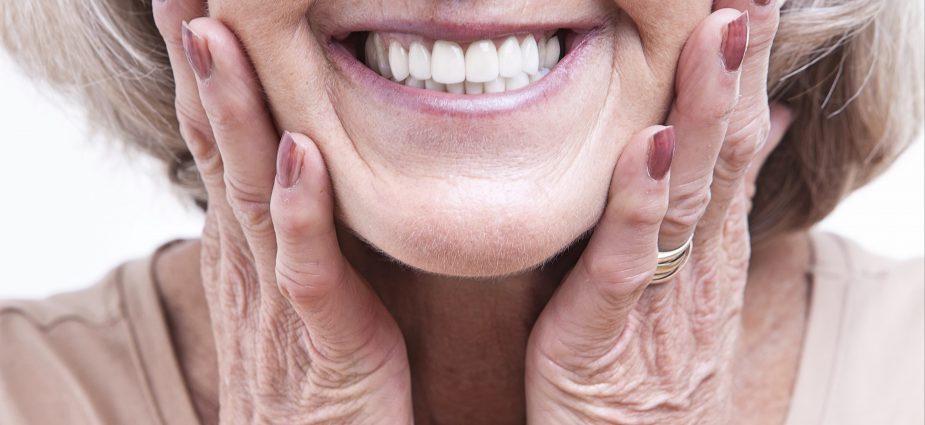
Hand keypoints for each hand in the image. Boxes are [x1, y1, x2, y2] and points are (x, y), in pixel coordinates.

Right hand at [152, 2, 412, 423]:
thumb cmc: (311, 377)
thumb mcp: (292, 287)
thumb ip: (292, 226)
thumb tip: (294, 159)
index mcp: (248, 246)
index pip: (218, 140)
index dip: (206, 70)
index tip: (194, 2)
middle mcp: (251, 263)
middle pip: (217, 147)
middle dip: (200, 65)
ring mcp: (281, 303)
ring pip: (250, 194)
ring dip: (234, 114)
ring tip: (216, 37)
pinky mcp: (326, 346)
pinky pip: (308, 274)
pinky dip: (300, 213)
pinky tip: (298, 155)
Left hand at [525, 2, 792, 423]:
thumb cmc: (649, 365)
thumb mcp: (686, 279)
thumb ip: (707, 205)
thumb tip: (745, 128)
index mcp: (709, 243)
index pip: (737, 139)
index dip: (746, 68)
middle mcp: (698, 260)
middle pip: (726, 150)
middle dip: (740, 66)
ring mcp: (660, 294)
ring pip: (690, 191)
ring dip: (706, 112)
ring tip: (721, 35)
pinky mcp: (608, 330)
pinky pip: (629, 260)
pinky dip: (641, 203)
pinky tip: (648, 147)